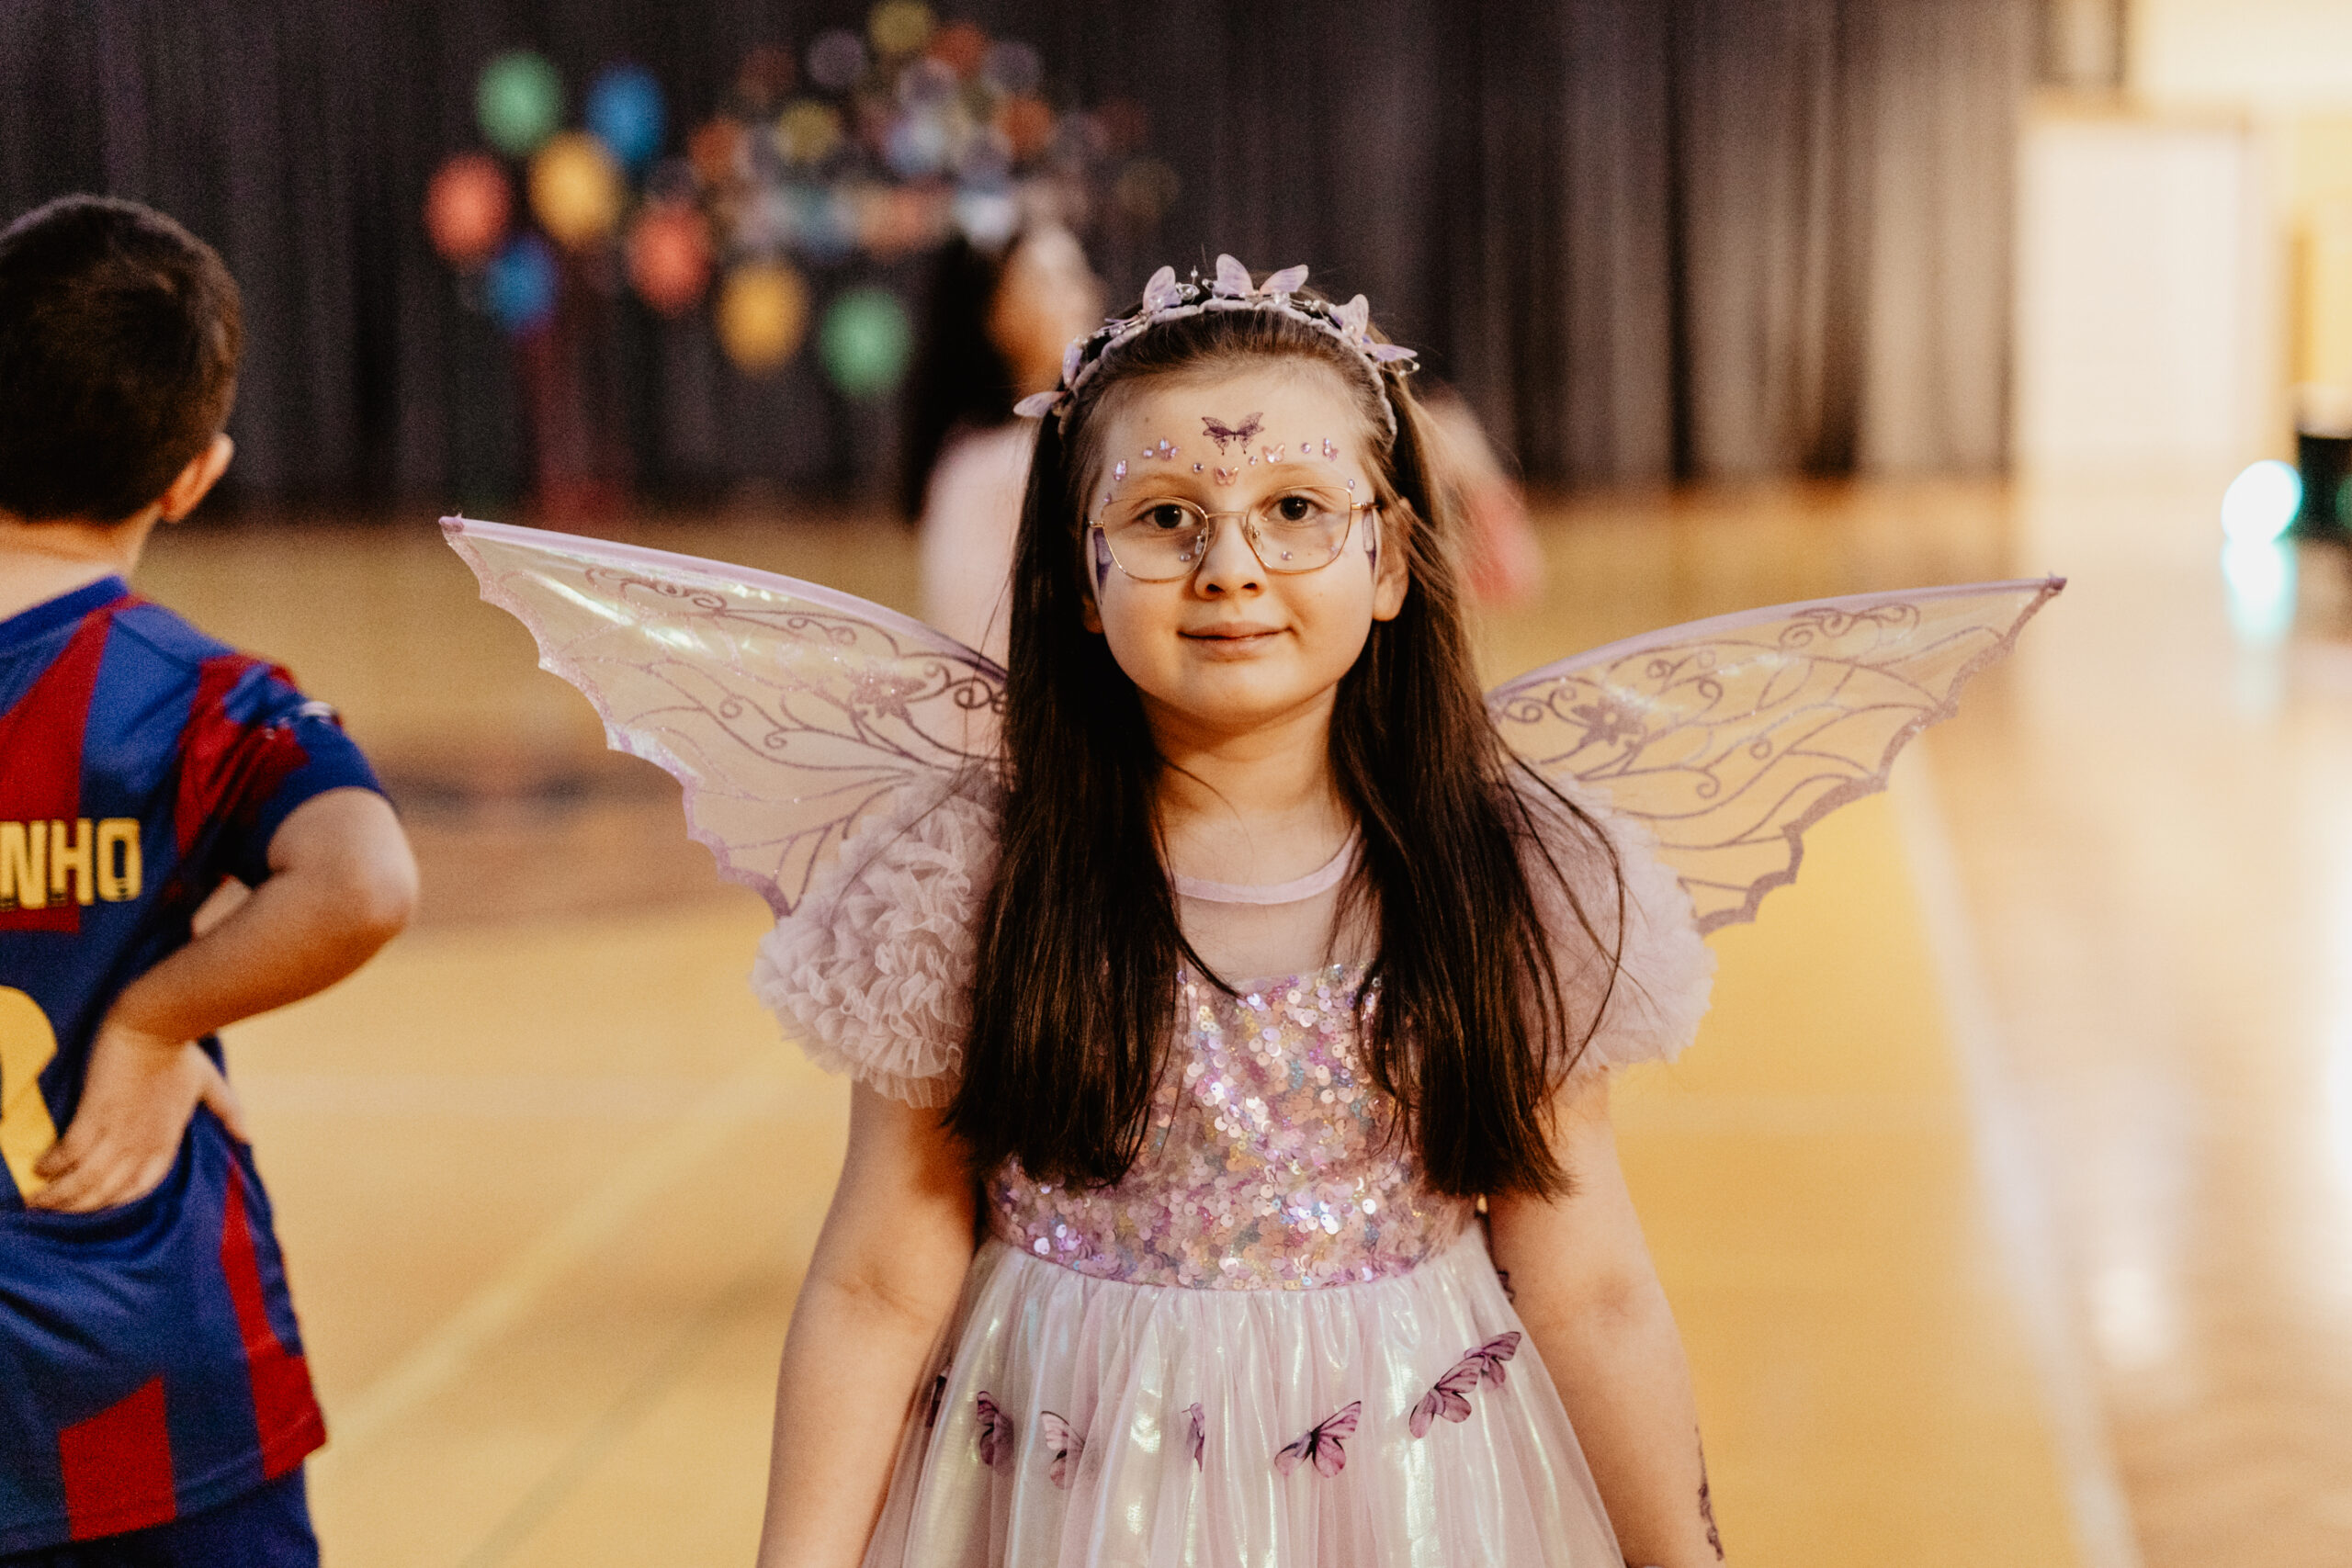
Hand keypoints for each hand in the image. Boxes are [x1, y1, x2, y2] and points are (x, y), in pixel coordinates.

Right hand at [28, 1021, 250, 1212]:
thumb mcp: (209, 1084)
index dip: (116, 1201)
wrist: (158, 1022)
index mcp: (165, 1139)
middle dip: (78, 1206)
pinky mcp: (94, 1112)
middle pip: (107, 1191)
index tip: (95, 1205)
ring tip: (37, 1200)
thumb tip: (248, 1136)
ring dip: (60, 1194)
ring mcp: (118, 1130)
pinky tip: (38, 1168)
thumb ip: (228, 1111)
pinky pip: (69, 1151)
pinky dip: (53, 1164)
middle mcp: (141, 1143)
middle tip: (53, 1210)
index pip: (141, 1186)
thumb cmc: (181, 1050)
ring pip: (85, 1179)